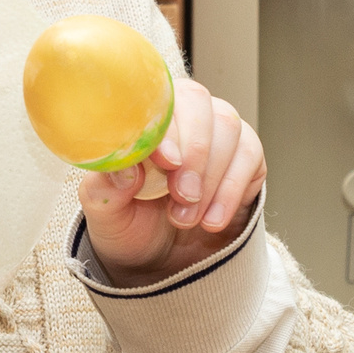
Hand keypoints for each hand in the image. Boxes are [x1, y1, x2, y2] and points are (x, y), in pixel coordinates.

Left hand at [78, 77, 263, 287]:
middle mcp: (179, 111)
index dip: (164, 129)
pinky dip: (231, 191)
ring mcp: (215, 128)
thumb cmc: (127, 218)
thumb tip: (125, 171)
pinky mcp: (244, 152)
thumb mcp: (105, 211)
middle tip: (183, 196)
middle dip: (193, 152)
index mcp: (137, 115)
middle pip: (197, 102)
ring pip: (227, 128)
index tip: (166, 163)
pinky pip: (248, 156)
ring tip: (187, 218)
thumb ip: (106, 189)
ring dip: (209, 177)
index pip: (154, 102)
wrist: (160, 250)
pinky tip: (212, 220)